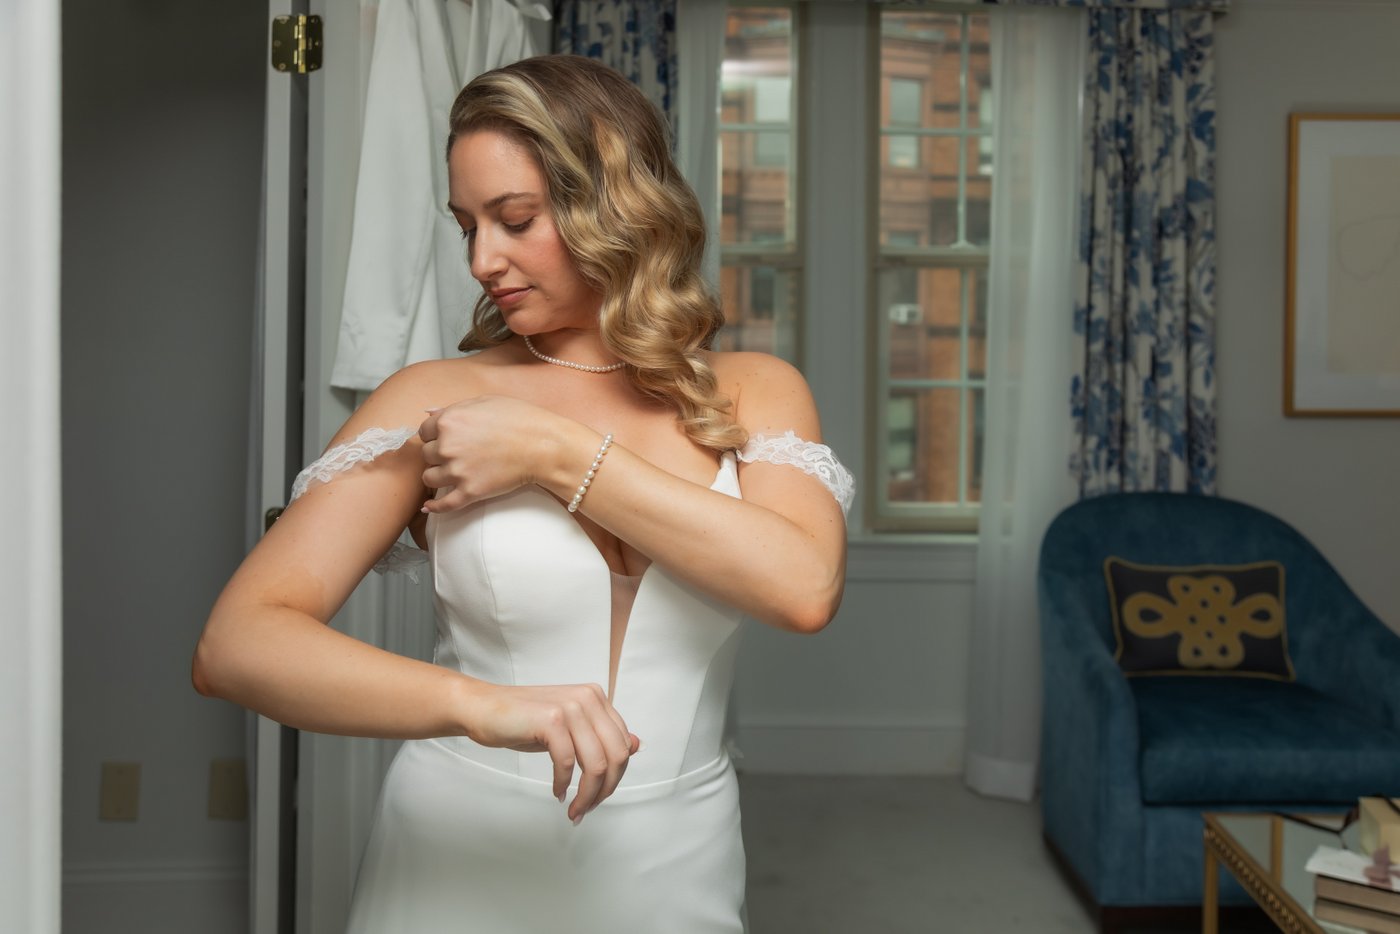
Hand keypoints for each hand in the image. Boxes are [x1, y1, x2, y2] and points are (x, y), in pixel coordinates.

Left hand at [418, 395, 566, 512]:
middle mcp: (447, 446)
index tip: (444, 439)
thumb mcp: (485, 401)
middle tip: (455, 455)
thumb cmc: (520, 419)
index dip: (434, 435)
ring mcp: (457, 471)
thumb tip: (428, 412)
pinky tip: (429, 506)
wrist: (543, 446)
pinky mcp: (470, 492)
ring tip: (451, 474)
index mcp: (449, 421)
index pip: (424, 432)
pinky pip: (443, 504)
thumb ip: (454, 408)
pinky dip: (434, 507)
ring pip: (430, 478)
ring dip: (437, 476)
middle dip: (437, 454)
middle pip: (426, 454)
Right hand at [463, 681, 638, 822]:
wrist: (483, 707)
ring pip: (595, 763)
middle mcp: (588, 698)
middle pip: (616, 756)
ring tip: (574, 809)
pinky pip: (566, 762)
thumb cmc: (524, 719)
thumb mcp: (569, 726)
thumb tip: (636, 746)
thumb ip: (600, 734)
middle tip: (587, 809)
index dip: (614, 777)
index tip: (598, 796)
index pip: (622, 744)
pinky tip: (556, 791)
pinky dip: (563, 783)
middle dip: (604, 790)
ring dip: (586, 795)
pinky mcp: (550, 720)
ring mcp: (570, 707)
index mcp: (596, 698)